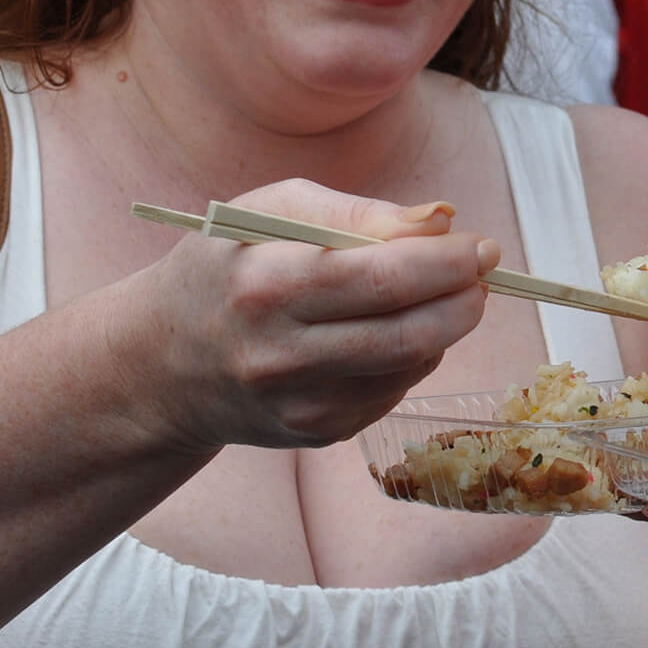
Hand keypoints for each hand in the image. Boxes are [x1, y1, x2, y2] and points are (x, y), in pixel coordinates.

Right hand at [132, 181, 495, 452]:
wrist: (164, 365)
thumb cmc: (226, 267)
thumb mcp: (271, 211)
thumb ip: (358, 212)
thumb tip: (442, 220)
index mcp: (267, 287)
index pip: (384, 278)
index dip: (448, 263)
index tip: (481, 245)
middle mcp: (281, 356)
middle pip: (410, 333)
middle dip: (465, 299)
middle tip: (483, 272)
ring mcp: (301, 406)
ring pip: (411, 365)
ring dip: (444, 326)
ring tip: (435, 293)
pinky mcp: (317, 435)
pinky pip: (394, 391)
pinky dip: (413, 356)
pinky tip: (390, 331)